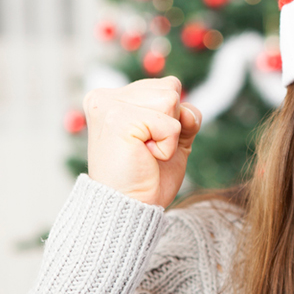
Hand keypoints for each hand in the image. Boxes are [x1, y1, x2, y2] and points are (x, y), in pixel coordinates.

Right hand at [83, 76, 201, 206]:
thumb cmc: (146, 176)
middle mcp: (105, 96)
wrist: (130, 207)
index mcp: (113, 97)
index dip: (172, 118)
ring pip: (171, 100)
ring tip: (144, 151)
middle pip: (171, 88)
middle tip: (146, 148)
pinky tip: (144, 156)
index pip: (168, 86)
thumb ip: (184, 116)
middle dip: (171, 123)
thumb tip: (188, 113)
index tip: (146, 142)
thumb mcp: (172, 139)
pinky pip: (171, 125)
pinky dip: (168, 146)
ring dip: (170, 134)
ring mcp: (109, 106)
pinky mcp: (118, 119)